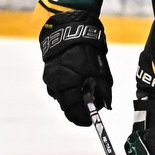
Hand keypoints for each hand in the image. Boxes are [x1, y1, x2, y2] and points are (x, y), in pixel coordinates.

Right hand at [39, 9, 110, 125]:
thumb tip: (106, 106)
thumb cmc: (88, 51)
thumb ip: (103, 91)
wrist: (70, 32)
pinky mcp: (48, 73)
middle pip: (66, 106)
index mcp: (69, 84)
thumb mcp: (101, 72)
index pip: (74, 109)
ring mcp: (50, 78)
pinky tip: (74, 89)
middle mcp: (56, 83)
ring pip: (60, 98)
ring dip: (71, 102)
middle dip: (76, 113)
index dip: (82, 118)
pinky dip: (65, 92)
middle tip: (85, 117)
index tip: (89, 122)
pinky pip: (57, 88)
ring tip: (82, 102)